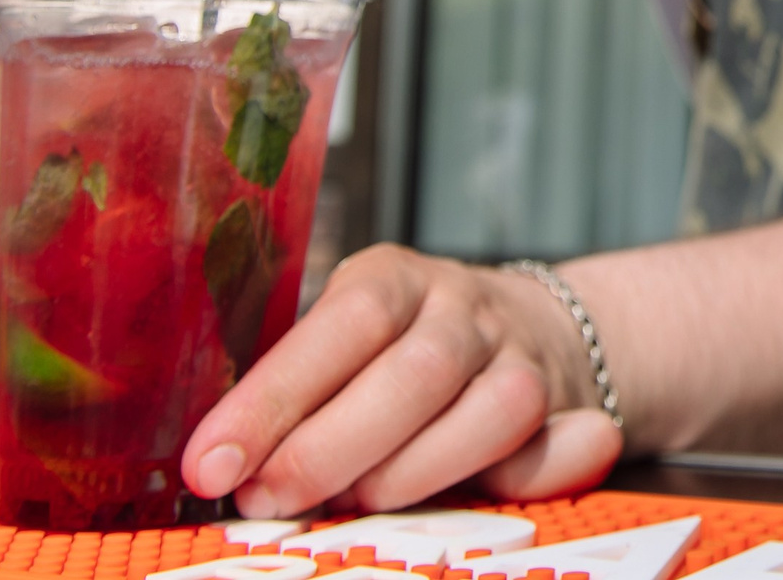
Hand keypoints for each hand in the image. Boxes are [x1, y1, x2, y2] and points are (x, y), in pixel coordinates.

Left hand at [182, 245, 623, 514]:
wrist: (528, 329)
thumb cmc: (396, 350)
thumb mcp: (338, 340)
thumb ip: (294, 388)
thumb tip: (212, 458)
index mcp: (394, 278)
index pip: (341, 326)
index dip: (273, 399)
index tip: (210, 466)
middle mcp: (464, 309)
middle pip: (415, 372)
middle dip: (330, 450)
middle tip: (267, 500)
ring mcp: (523, 358)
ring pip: (494, 411)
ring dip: (414, 475)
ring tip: (356, 504)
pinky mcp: (572, 410)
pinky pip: (568, 448)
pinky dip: (536, 479)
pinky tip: (484, 499)